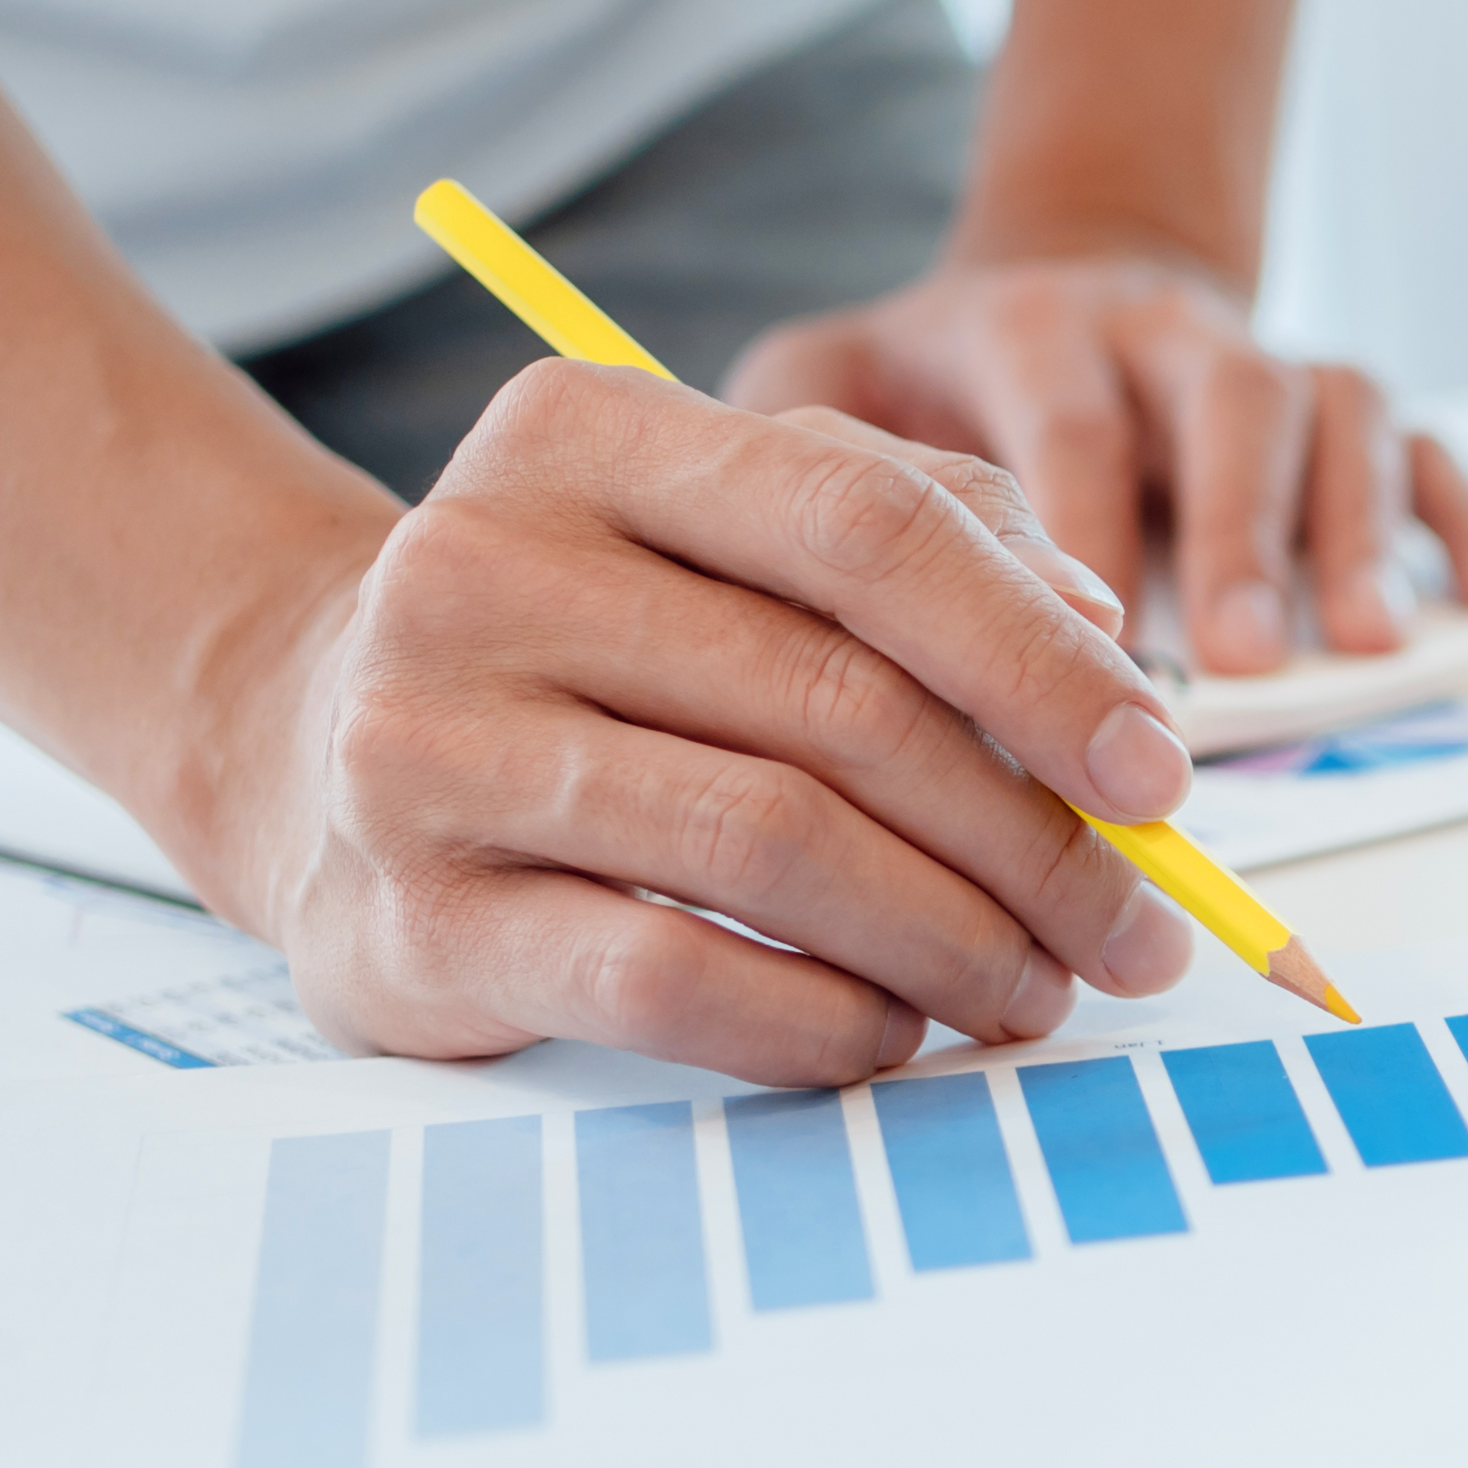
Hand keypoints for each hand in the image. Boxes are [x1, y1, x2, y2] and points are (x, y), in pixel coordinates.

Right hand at [190, 364, 1213, 1082]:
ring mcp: (427, 748)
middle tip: (1138, 925)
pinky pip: (671, 980)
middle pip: (839, 705)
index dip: (1042, 657)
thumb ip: (923, 534)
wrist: (303, 747)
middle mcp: (481, 567)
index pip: (865, 524)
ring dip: (952, 942)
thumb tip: (1108, 644)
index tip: (1163, 772)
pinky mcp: (412, 918)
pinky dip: (820, 1020)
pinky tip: (891, 1030)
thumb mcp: (726, 528)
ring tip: (1038, 989)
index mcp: (583, 437)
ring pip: (772, 850)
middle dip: (1033, 839)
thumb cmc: (588, 639)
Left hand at [728, 247, 1467, 678]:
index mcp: (1034, 327)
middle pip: (1221, 406)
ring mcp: (1267, 361)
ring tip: (1359, 646)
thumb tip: (724, 570)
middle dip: (1233, 530)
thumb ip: (776, 439)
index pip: (1064, 425)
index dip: (1084, 540)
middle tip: (1238, 660)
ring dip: (1348, 530)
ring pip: (1337, 415)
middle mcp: (1163, 328)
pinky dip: (1463, 518)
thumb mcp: (829, 380)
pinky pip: (1428, 445)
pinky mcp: (1345, 405)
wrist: (1065, 281)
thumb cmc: (932, 379)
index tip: (1086, 658)